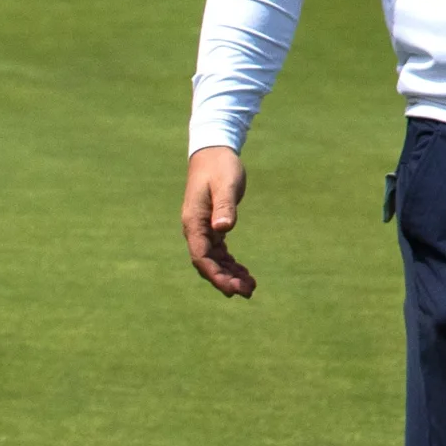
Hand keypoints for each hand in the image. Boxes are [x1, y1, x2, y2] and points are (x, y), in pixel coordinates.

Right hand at [182, 145, 254, 297]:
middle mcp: (195, 229)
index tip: (232, 288)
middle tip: (248, 292)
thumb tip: (223, 229)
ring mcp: (202, 229)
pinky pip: (219, 252)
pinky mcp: (212, 226)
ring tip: (250, 287)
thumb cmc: (220, 168)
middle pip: (207, 263)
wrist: (214, 153)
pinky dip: (230, 263)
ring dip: (230, 274)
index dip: (216, 275)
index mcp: (194, 222)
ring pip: (214, 260)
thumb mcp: (226, 185)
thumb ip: (225, 206)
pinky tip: (244, 273)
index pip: (201, 257)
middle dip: (225, 280)